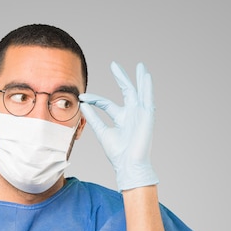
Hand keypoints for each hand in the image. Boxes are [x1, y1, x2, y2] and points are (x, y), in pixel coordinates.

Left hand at [79, 61, 157, 190]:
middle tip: (114, 65)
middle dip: (121, 78)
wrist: (129, 165)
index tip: (83, 97)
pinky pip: (148, 99)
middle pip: (126, 92)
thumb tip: (82, 105)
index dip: (95, 99)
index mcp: (121, 119)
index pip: (106, 104)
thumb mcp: (102, 132)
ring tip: (140, 66)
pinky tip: (146, 76)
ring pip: (140, 93)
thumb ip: (93, 118)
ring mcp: (140, 115)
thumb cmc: (117, 154)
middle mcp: (131, 114)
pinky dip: (147, 88)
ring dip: (139, 79)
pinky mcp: (147, 117)